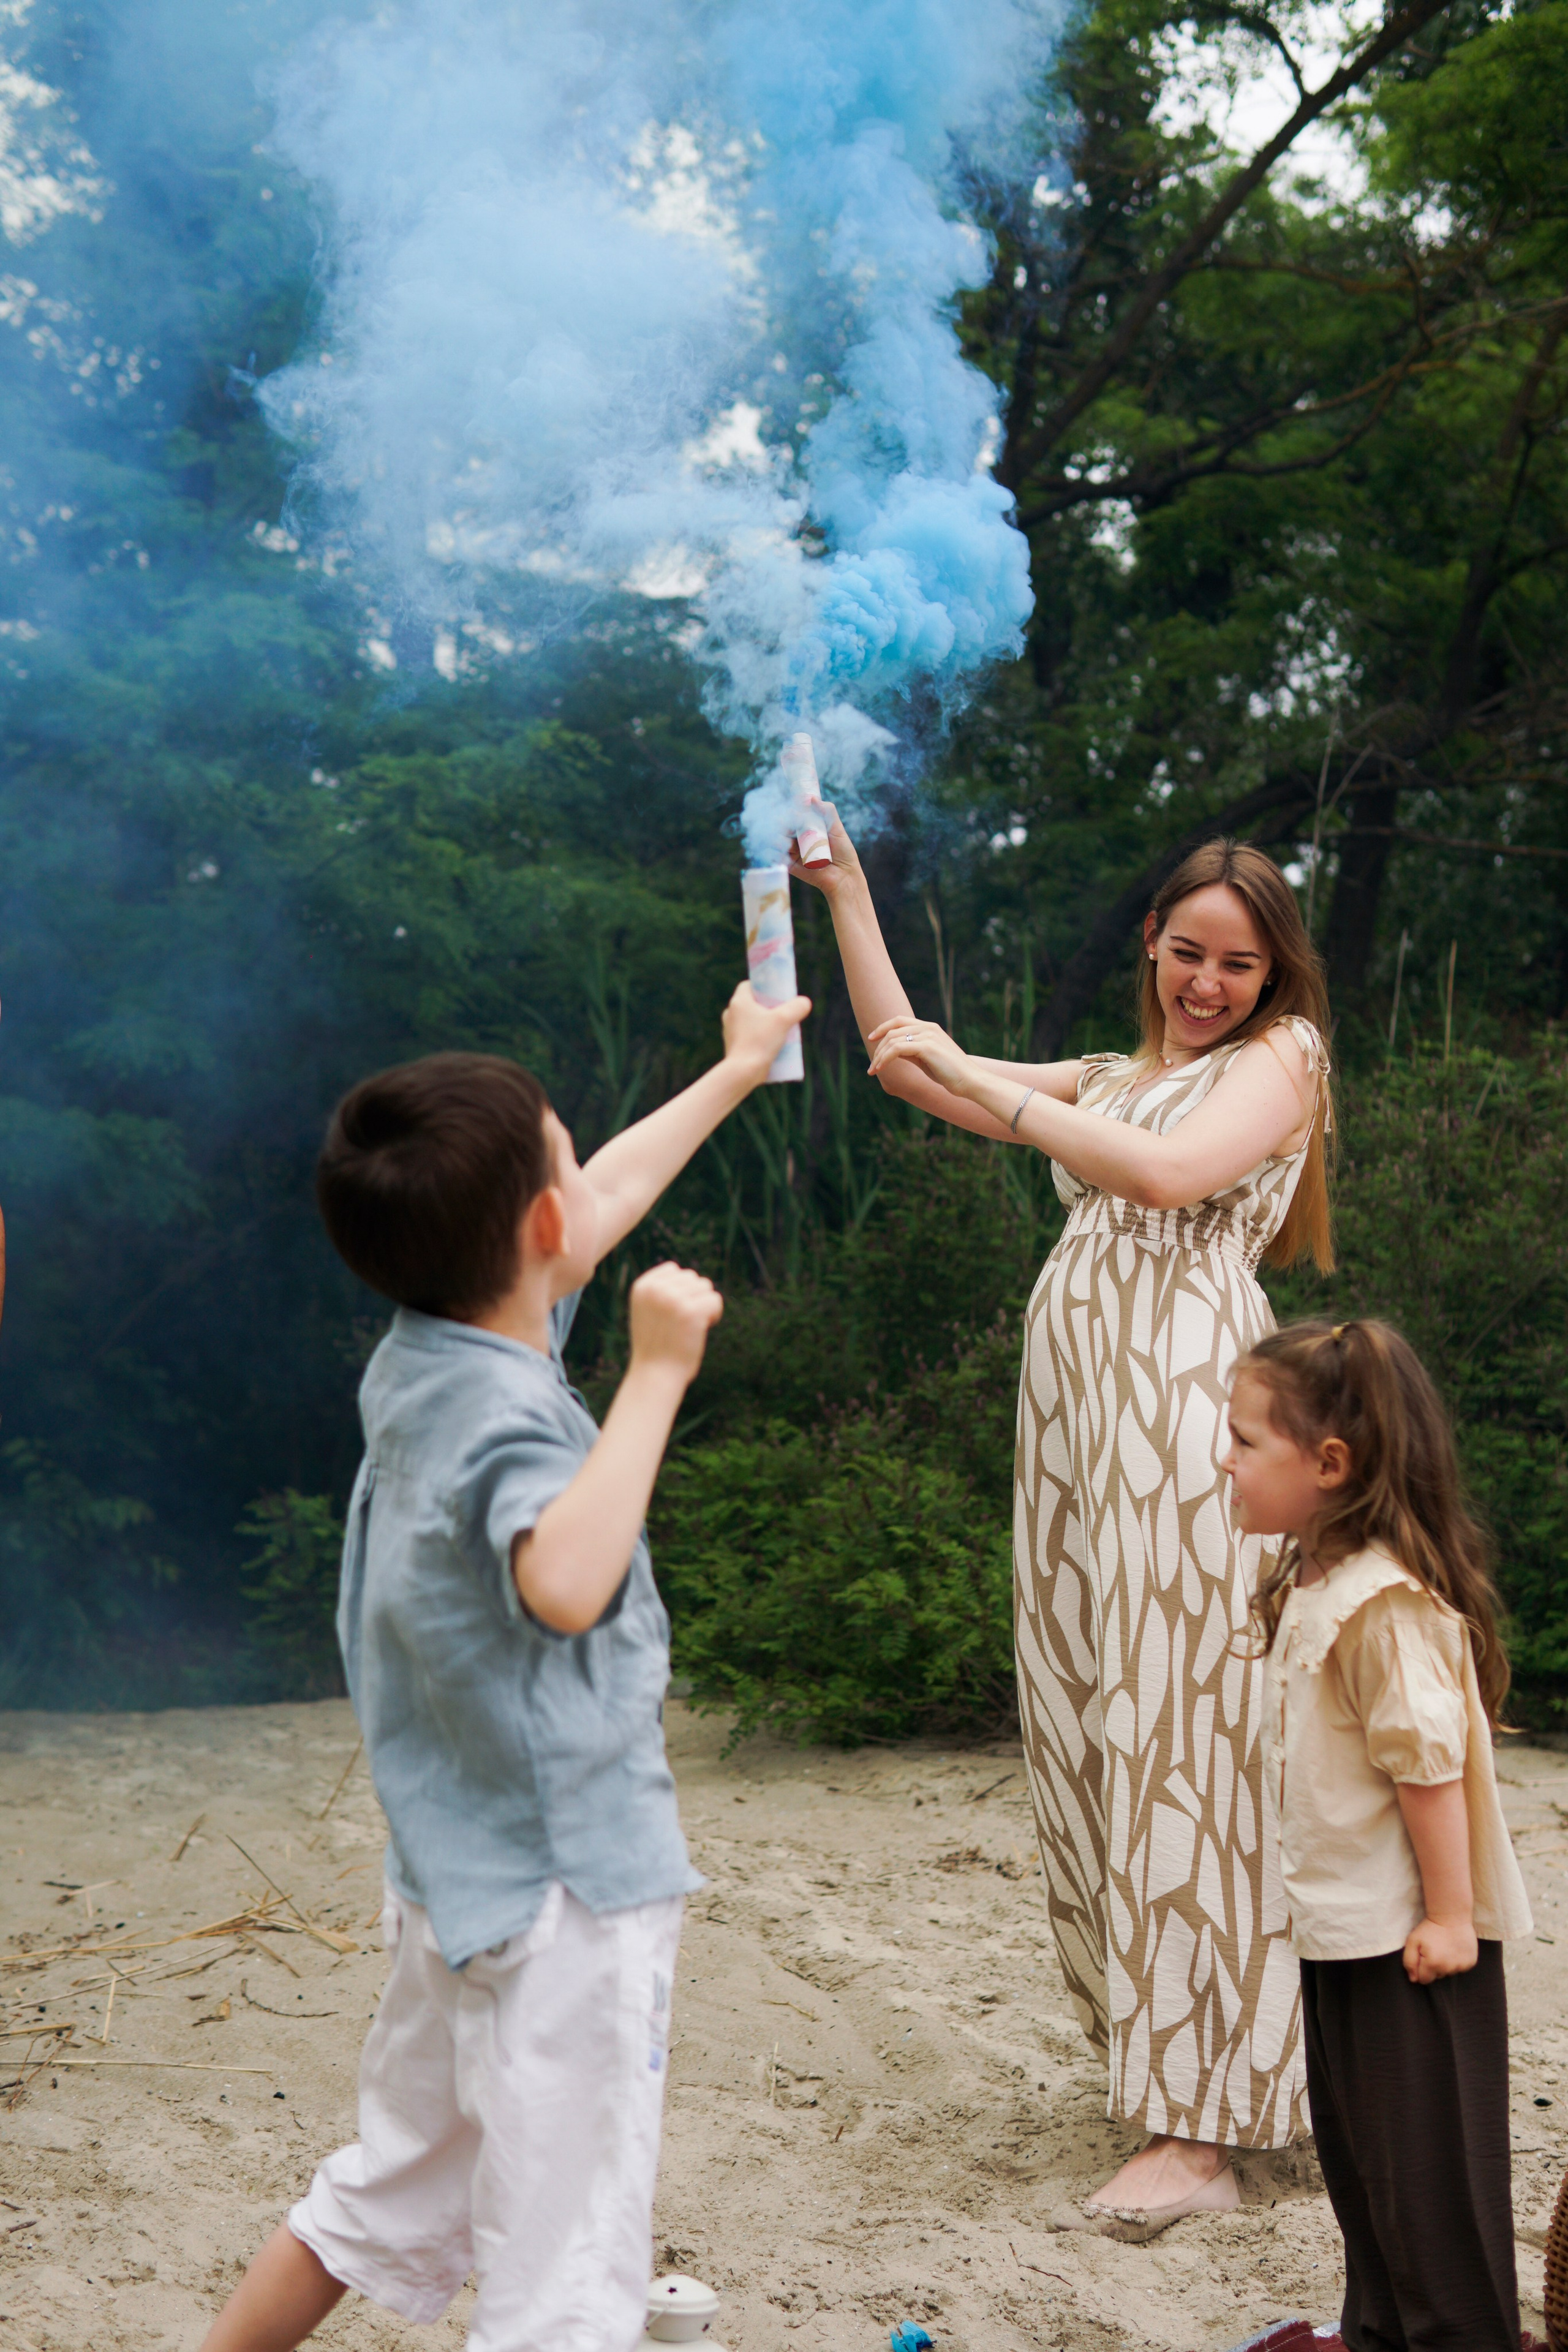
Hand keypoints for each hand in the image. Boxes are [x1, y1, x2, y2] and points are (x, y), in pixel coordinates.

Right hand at [627, 1262, 723, 1385]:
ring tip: (690, 1327)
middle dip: (693, 1298)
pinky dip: (714, 1315)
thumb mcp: (649, 1312)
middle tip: (682, 1324)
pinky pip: (716, 1300)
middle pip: (692, 1278)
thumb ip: (662, 1291)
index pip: (674, 1270)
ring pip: (705, 1287)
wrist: (655, 1376)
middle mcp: (656, 1289)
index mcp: (642, 1287)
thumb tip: (690, 1277)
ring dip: (704, 1306)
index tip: (672, 1313)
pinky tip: (702, 1329)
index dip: (681, 1290)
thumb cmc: (656, 1346)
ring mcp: (673, 1299)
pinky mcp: (691, 1311)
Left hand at [722, 980, 810, 1082]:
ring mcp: (729, 1031)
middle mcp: (730, 1014)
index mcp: (738, 1002)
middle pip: (752, 1004)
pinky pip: (748, 1036)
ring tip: (781, 1031)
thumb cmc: (761, 1041)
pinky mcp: (733, 1046)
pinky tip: (772, 1045)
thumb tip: (805, 1002)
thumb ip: (797, 1007)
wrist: (743, 1071)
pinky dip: (759, 1037)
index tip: (777, 994)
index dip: (763, 987)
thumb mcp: (784, 1020)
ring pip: (750, 1021)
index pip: (749, 985)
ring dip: (764, 1024)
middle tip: (783, 1013)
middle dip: (768, 1007)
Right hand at [787, 802, 863, 901]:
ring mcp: (794, 852)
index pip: (794, 816)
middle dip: (783, 825)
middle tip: (789, 827)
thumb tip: (811, 798)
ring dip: (778, 839)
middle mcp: (799, 839)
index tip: (794, 811)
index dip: (791, 812)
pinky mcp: (790, 865)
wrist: (844, 876)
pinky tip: (782, 851)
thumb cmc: (843, 853)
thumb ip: (827, 812)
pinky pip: (778, 857)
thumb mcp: (837, 829)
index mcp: (808, 828)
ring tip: (788, 843)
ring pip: (778, 841)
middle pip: (784, 827)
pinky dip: (776, 853)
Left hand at [866, 1013, 971, 1095]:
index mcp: (929, 1028)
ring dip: (879, 1055)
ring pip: (893, 1039)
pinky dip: (885, 1058)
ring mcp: (928, 1035)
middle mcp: (928, 1027)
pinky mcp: (927, 1047)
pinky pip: (897, 1049)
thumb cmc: (949, 1073)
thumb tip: (893, 1052)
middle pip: (893, 1029)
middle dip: (878, 1047)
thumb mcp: (926, 1059)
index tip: (871, 1038)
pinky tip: (881, 1068)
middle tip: (871, 1066)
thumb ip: (911, 1052)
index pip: (899, 1020)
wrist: (970, 1080)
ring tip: (874, 1070)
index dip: (883, 1027)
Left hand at [1402, 1915, 1478, 1982]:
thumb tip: (1413, 1979)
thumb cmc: (1429, 1928)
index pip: (1424, 1979)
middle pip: (1437, 1976)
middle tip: (1434, 1950)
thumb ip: (1409, 1961)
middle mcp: (1448, 1968)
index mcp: (1433, 1964)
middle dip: (1433, 1967)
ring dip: (1445, 1964)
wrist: (1452, 1916)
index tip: (1423, 1956)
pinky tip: (1454, 1949)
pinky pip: (1460, 1968)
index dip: (1421, 1968)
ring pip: (1449, 1972)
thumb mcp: (1412, 1941)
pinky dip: (1456, 1961)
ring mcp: (1461, 1966)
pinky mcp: (1470, 1962)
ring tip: (1445, 1948)